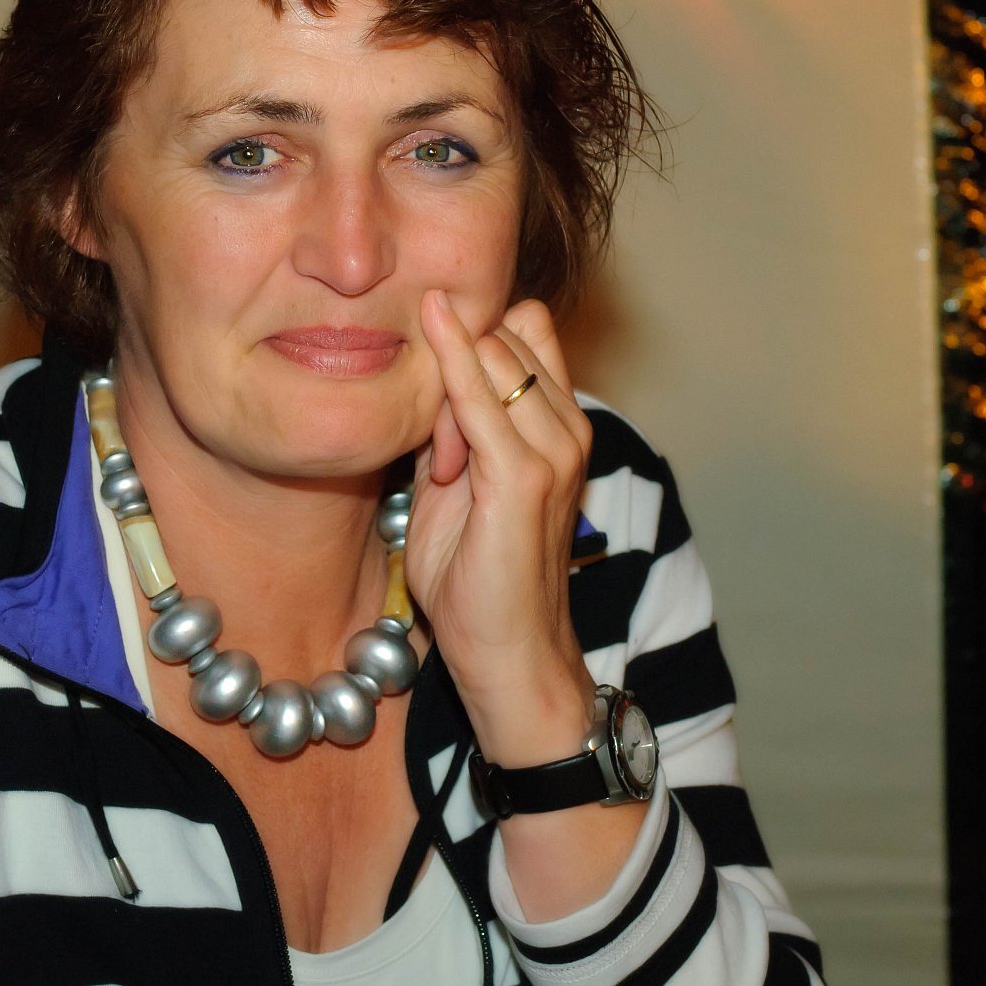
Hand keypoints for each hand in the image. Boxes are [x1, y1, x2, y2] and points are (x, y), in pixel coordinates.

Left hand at [404, 291, 596, 764]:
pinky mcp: (526, 474)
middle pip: (508, 332)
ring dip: (448, 384)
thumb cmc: (478, 578)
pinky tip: (427, 337)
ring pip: (495, 350)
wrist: (509, 655)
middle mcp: (568, 428)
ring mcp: (555, 448)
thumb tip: (417, 378)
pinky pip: (477, 390)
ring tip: (442, 468)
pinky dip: (448, 363)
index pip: (524, 330)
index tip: (435, 409)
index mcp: (558, 427)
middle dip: (459, 362)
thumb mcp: (457, 483)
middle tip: (436, 452)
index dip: (471, 346)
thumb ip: (448, 427)